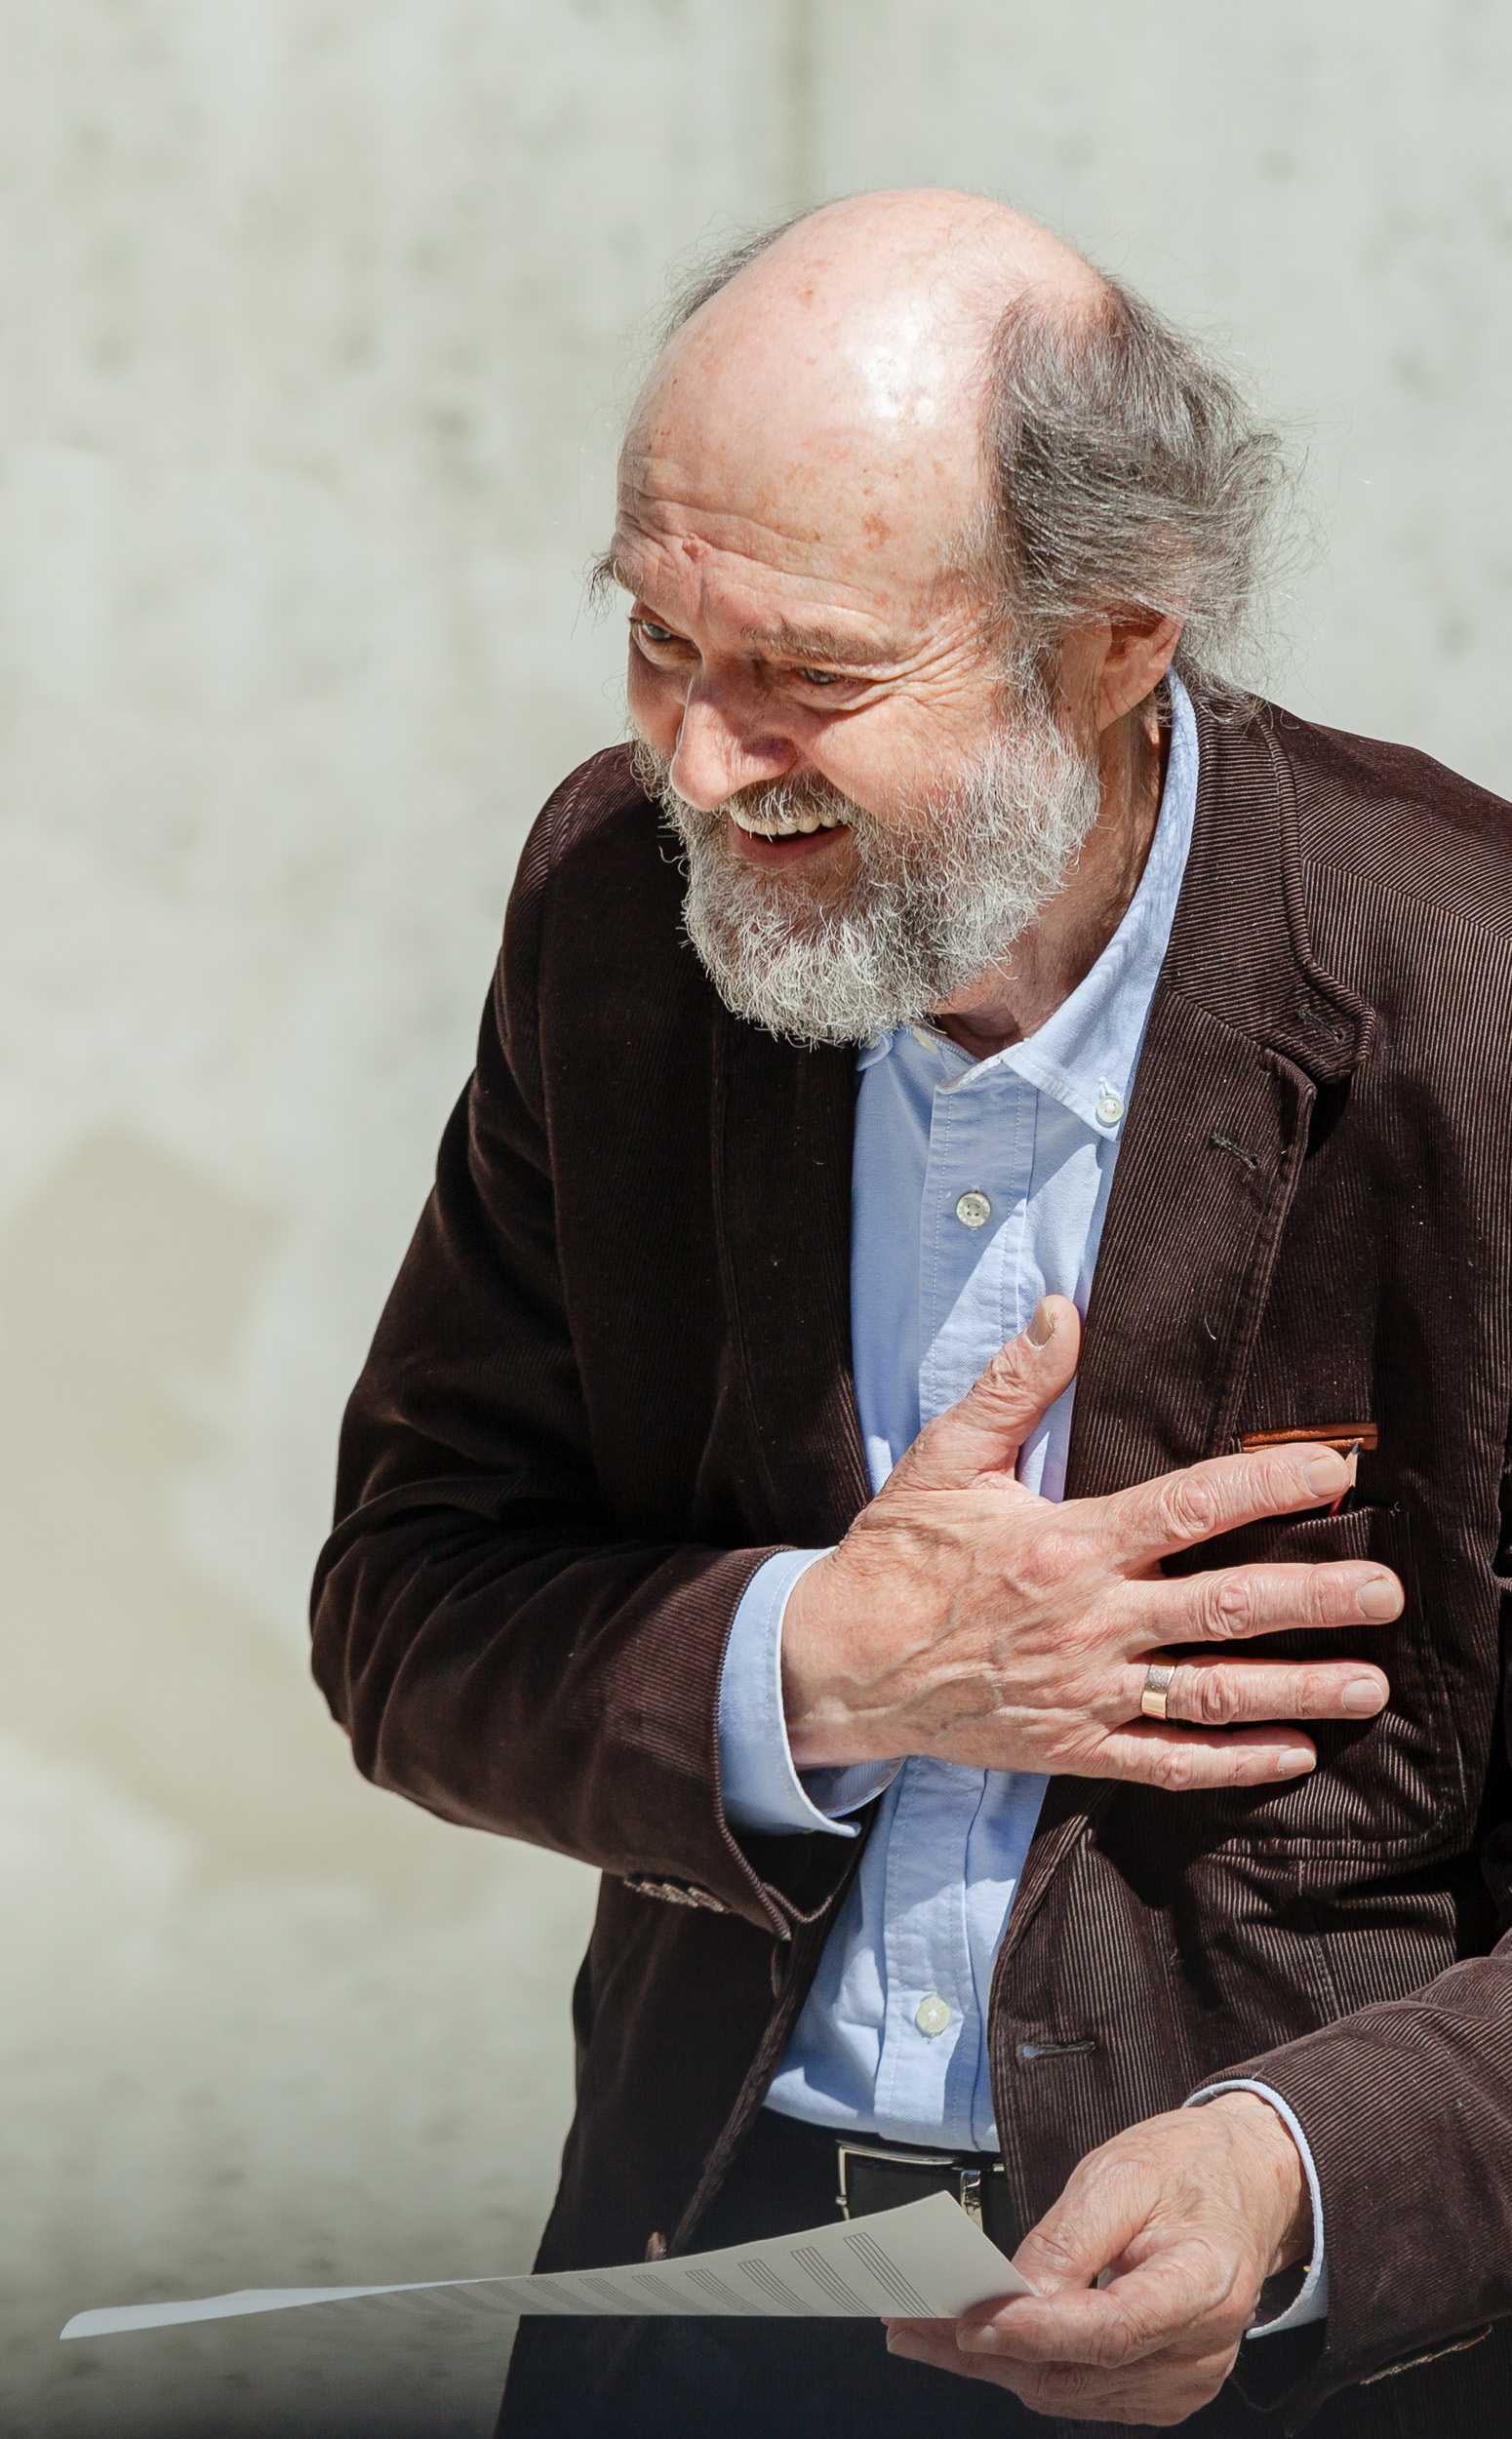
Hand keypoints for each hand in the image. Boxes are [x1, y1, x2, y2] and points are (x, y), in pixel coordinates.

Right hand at [782, 1295, 1397, 1784]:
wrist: (838, 1664)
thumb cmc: (896, 1557)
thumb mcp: (946, 1459)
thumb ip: (1013, 1386)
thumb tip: (1064, 1312)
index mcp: (1067, 1544)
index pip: (1190, 1508)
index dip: (1269, 1486)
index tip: (1332, 1472)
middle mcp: (1088, 1620)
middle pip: (1224, 1609)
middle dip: (1315, 1599)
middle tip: (1386, 1592)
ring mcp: (1085, 1690)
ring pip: (1210, 1693)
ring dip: (1297, 1689)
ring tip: (1367, 1682)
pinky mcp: (1071, 1746)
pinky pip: (1164, 1761)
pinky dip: (1231, 1762)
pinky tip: (1292, 1754)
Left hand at [886, 2092, 1310, 2425]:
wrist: (1243, 2186)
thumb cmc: (1185, 2170)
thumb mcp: (1123, 2171)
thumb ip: (1070, 2238)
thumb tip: (1011, 2294)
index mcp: (1205, 2285)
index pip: (1111, 2330)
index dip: (1036, 2331)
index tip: (969, 2319)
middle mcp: (1200, 2351)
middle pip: (1077, 2372)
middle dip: (984, 2349)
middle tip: (909, 2321)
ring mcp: (1183, 2381)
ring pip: (1065, 2392)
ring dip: (991, 2364)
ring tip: (921, 2330)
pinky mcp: (1160, 2392)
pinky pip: (1078, 2394)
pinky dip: (1023, 2368)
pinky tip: (974, 2342)